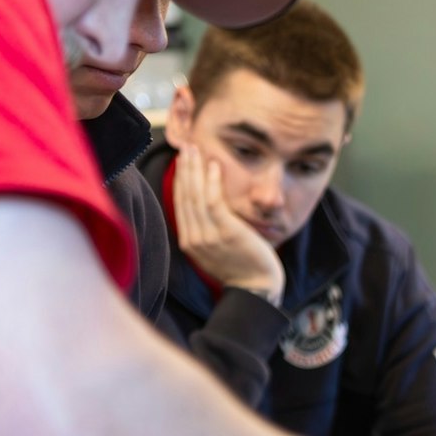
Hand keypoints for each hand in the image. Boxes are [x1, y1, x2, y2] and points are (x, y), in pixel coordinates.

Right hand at [172, 145, 285, 302]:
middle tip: (186, 146)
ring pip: (195, 195)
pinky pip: (213, 201)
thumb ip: (206, 229)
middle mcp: (194, 238)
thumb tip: (204, 207)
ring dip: (194, 169)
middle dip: (184, 169)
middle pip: (184, 196)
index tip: (182, 161)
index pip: (180, 204)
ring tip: (196, 150)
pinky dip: (211, 182)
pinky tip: (213, 166)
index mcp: (189, 242)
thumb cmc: (241, 267)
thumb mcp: (215, 249)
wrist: (256, 288)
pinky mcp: (225, 232)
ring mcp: (208, 236)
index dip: (180, 180)